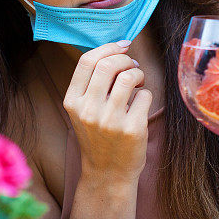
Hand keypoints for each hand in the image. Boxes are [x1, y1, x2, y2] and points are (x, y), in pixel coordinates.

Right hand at [62, 40, 151, 184]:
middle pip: (108, 64)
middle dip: (126, 59)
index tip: (122, 45)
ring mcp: (110, 120)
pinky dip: (146, 94)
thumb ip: (92, 83)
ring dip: (138, 73)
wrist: (107, 173)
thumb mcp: (83, 110)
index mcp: (72, 101)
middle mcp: (88, 110)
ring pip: (130, 77)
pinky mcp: (132, 129)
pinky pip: (145, 95)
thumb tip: (117, 49)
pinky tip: (140, 104)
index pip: (86, 61)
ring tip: (138, 82)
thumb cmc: (98, 136)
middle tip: (132, 65)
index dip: (107, 47)